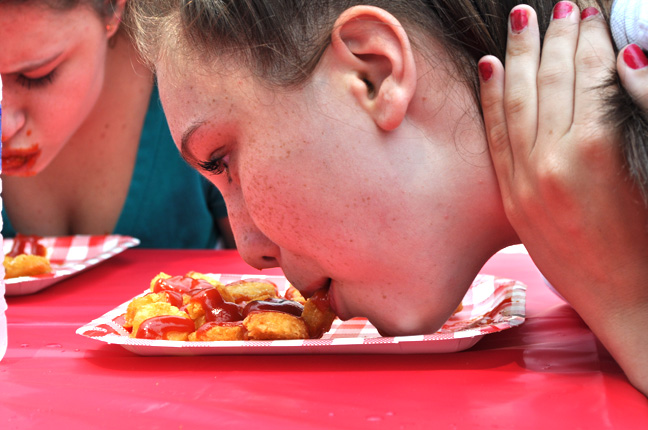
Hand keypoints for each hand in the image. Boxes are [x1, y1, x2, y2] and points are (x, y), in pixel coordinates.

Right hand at [478, 3, 647, 395]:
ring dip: (558, 45)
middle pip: (519, 97)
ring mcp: (553, 166)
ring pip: (548, 89)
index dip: (493, 85)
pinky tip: (588, 42)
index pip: (496, 125)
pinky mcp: (591, 159)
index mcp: (511, 195)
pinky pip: (582, 98)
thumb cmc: (589, 273)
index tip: (493, 55)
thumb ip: (529, 188)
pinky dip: (582, 65)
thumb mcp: (539, 233)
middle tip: (530, 13)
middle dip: (525, 50)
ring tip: (566, 11)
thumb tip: (530, 153)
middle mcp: (524, 175)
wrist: (622, 302)